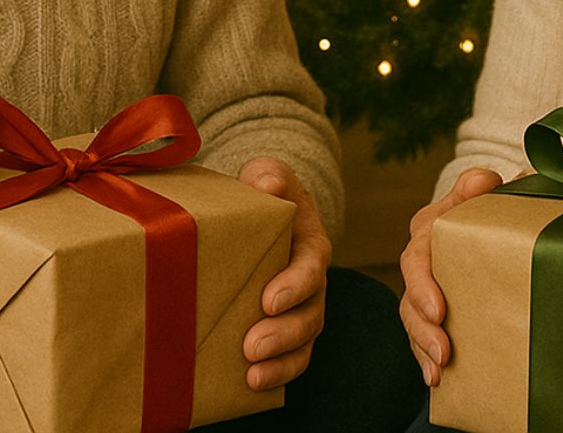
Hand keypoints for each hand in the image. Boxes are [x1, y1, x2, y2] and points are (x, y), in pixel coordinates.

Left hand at [239, 158, 331, 390]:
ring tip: (253, 376)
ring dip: (282, 362)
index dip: (294, 286)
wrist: (261, 214)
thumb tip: (267, 184)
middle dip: (284, 333)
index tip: (269, 300)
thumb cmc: (264, 193)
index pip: (312, 267)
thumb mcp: (267, 175)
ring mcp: (300, 309)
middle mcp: (312, 283)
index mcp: (311, 245)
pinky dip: (277, 374)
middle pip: (310, 313)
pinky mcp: (283, 328)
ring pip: (303, 341)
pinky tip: (250, 386)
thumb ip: (270, 176)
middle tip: (252, 346)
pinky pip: (289, 357)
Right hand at [398, 168, 503, 386]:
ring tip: (440, 370)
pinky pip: (421, 336)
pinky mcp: (431, 311)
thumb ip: (479, 186)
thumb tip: (484, 180)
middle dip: (423, 326)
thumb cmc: (483, 205)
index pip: (417, 256)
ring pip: (413, 320)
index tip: (438, 309)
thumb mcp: (480, 192)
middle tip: (443, 350)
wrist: (484, 221)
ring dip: (423, 347)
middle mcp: (420, 261)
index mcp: (428, 229)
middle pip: (411, 295)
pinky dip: (425, 358)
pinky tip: (437, 380)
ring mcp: (423, 289)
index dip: (423, 285)